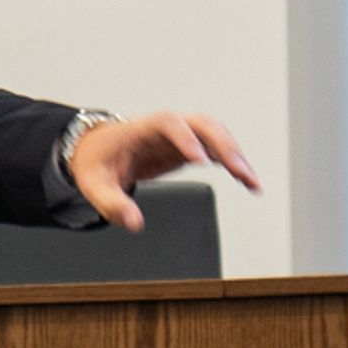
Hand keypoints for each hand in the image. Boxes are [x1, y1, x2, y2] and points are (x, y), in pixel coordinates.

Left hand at [69, 110, 263, 229]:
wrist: (99, 151)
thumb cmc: (97, 163)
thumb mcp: (95, 186)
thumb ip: (113, 205)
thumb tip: (135, 224)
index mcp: (143, 128)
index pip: (169, 123)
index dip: (186, 138)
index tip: (200, 160)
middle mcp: (167, 127)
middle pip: (202, 124)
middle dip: (224, 145)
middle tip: (239, 171)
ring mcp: (181, 135)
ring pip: (216, 135)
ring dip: (235, 155)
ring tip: (251, 182)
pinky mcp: (190, 147)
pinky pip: (217, 149)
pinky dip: (234, 162)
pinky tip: (248, 181)